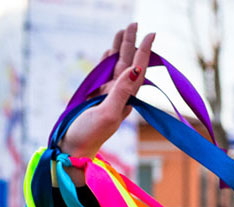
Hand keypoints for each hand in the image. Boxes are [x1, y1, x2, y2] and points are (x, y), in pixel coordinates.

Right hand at [58, 23, 153, 159]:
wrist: (75, 149)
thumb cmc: (90, 134)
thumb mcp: (107, 113)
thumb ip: (120, 92)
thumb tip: (134, 70)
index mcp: (125, 97)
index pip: (137, 69)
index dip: (144, 51)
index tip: (151, 33)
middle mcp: (120, 94)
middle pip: (128, 63)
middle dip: (131, 43)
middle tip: (134, 23)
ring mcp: (109, 95)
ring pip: (117, 66)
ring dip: (120, 49)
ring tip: (124, 31)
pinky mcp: (97, 98)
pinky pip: (105, 75)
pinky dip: (108, 62)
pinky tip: (110, 53)